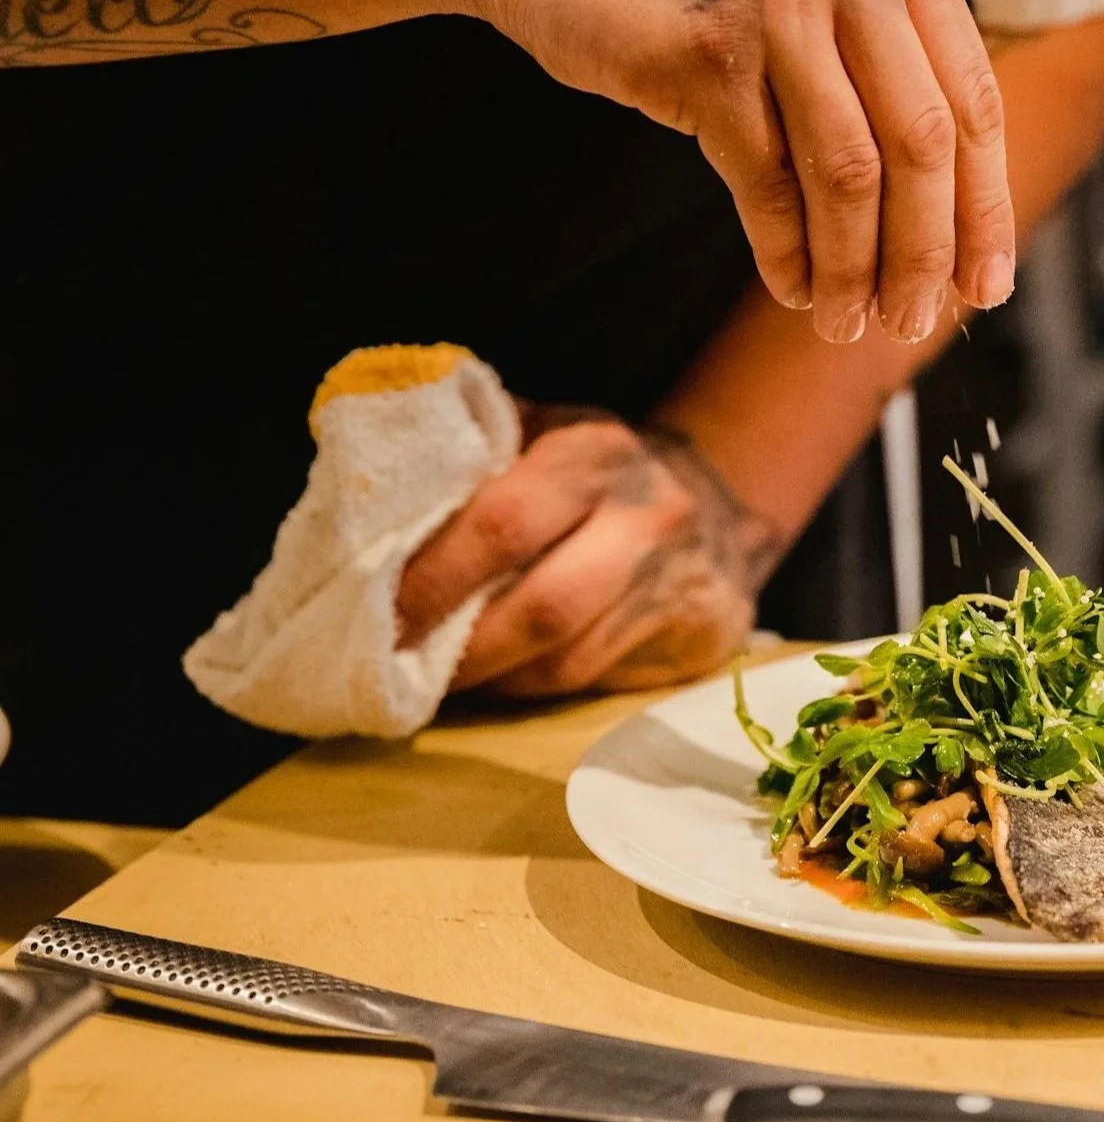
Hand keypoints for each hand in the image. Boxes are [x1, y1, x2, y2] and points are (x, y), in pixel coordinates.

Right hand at [369, 0, 1014, 342]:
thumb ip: (876, 40)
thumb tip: (937, 198)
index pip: (973, 97)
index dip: (984, 207)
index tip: (985, 287)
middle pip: (926, 143)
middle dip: (927, 253)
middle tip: (913, 323)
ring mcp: (779, 0)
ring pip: (853, 173)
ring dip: (856, 268)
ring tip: (846, 324)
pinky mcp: (706, 50)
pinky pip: (769, 181)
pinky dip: (787, 252)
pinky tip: (789, 288)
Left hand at [394, 405, 780, 696]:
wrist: (721, 505)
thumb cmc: (598, 471)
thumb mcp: (544, 431)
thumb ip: (472, 454)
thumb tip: (364, 500)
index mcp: (595, 453)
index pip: (506, 522)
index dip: (434, 577)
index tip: (377, 613)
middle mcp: (646, 517)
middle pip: (543, 607)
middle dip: (458, 649)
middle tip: (392, 668)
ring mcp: (678, 583)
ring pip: (566, 662)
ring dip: (488, 681)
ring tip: (431, 683)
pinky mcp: (697, 640)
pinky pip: (594, 683)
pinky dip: (528, 690)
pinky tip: (494, 681)